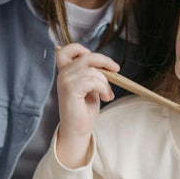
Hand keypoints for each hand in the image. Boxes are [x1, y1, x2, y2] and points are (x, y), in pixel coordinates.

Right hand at [55, 43, 119, 167]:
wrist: (78, 130)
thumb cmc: (84, 108)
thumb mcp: (90, 85)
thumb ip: (91, 72)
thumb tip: (106, 63)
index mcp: (65, 72)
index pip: (65, 50)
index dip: (79, 48)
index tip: (92, 56)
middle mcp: (63, 74)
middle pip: (86, 56)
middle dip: (104, 61)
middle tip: (116, 70)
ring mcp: (65, 81)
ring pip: (93, 70)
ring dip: (105, 82)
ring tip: (108, 94)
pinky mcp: (70, 89)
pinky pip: (93, 80)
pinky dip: (103, 88)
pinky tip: (106, 97)